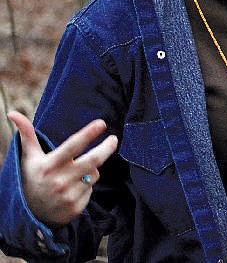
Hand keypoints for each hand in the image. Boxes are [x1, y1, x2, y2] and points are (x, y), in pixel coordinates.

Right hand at [8, 111, 118, 226]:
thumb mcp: (29, 157)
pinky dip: (86, 186)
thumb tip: (12, 113)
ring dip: (91, 170)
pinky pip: (91, 189)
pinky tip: (73, 189)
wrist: (29, 213)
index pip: (73, 146)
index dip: (88, 133)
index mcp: (49, 165)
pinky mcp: (75, 207)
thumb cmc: (32, 177)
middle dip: (107, 148)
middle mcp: (59, 181)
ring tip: (75, 173)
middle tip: (113, 139)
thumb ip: (26, 134)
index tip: (102, 123)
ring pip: (94, 174)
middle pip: (93, 160)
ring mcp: (68, 195)